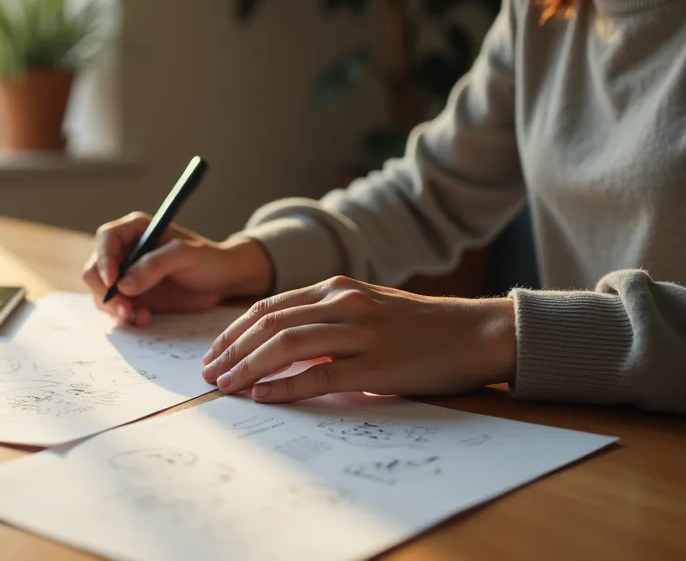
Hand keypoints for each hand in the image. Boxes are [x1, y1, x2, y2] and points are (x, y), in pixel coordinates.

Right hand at [81, 212, 273, 325]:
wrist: (223, 280)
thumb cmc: (209, 258)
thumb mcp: (187, 255)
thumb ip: (156, 265)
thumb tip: (124, 284)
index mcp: (135, 230)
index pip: (106, 239)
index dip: (104, 260)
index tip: (113, 283)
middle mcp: (126, 251)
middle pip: (95, 269)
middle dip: (106, 292)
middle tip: (125, 309)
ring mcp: (127, 275)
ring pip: (102, 292)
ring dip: (115, 308)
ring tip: (139, 316)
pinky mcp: (134, 296)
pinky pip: (117, 308)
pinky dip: (125, 317)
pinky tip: (144, 318)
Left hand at [201, 276, 515, 402]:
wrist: (477, 333)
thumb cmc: (420, 329)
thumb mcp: (366, 311)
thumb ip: (326, 321)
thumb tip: (280, 348)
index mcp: (336, 289)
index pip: (268, 307)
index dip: (234, 330)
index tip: (214, 353)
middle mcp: (342, 304)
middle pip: (269, 323)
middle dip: (231, 349)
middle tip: (208, 373)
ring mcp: (359, 332)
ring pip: (286, 345)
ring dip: (248, 367)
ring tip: (225, 385)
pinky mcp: (376, 363)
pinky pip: (319, 375)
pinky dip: (284, 386)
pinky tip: (261, 396)